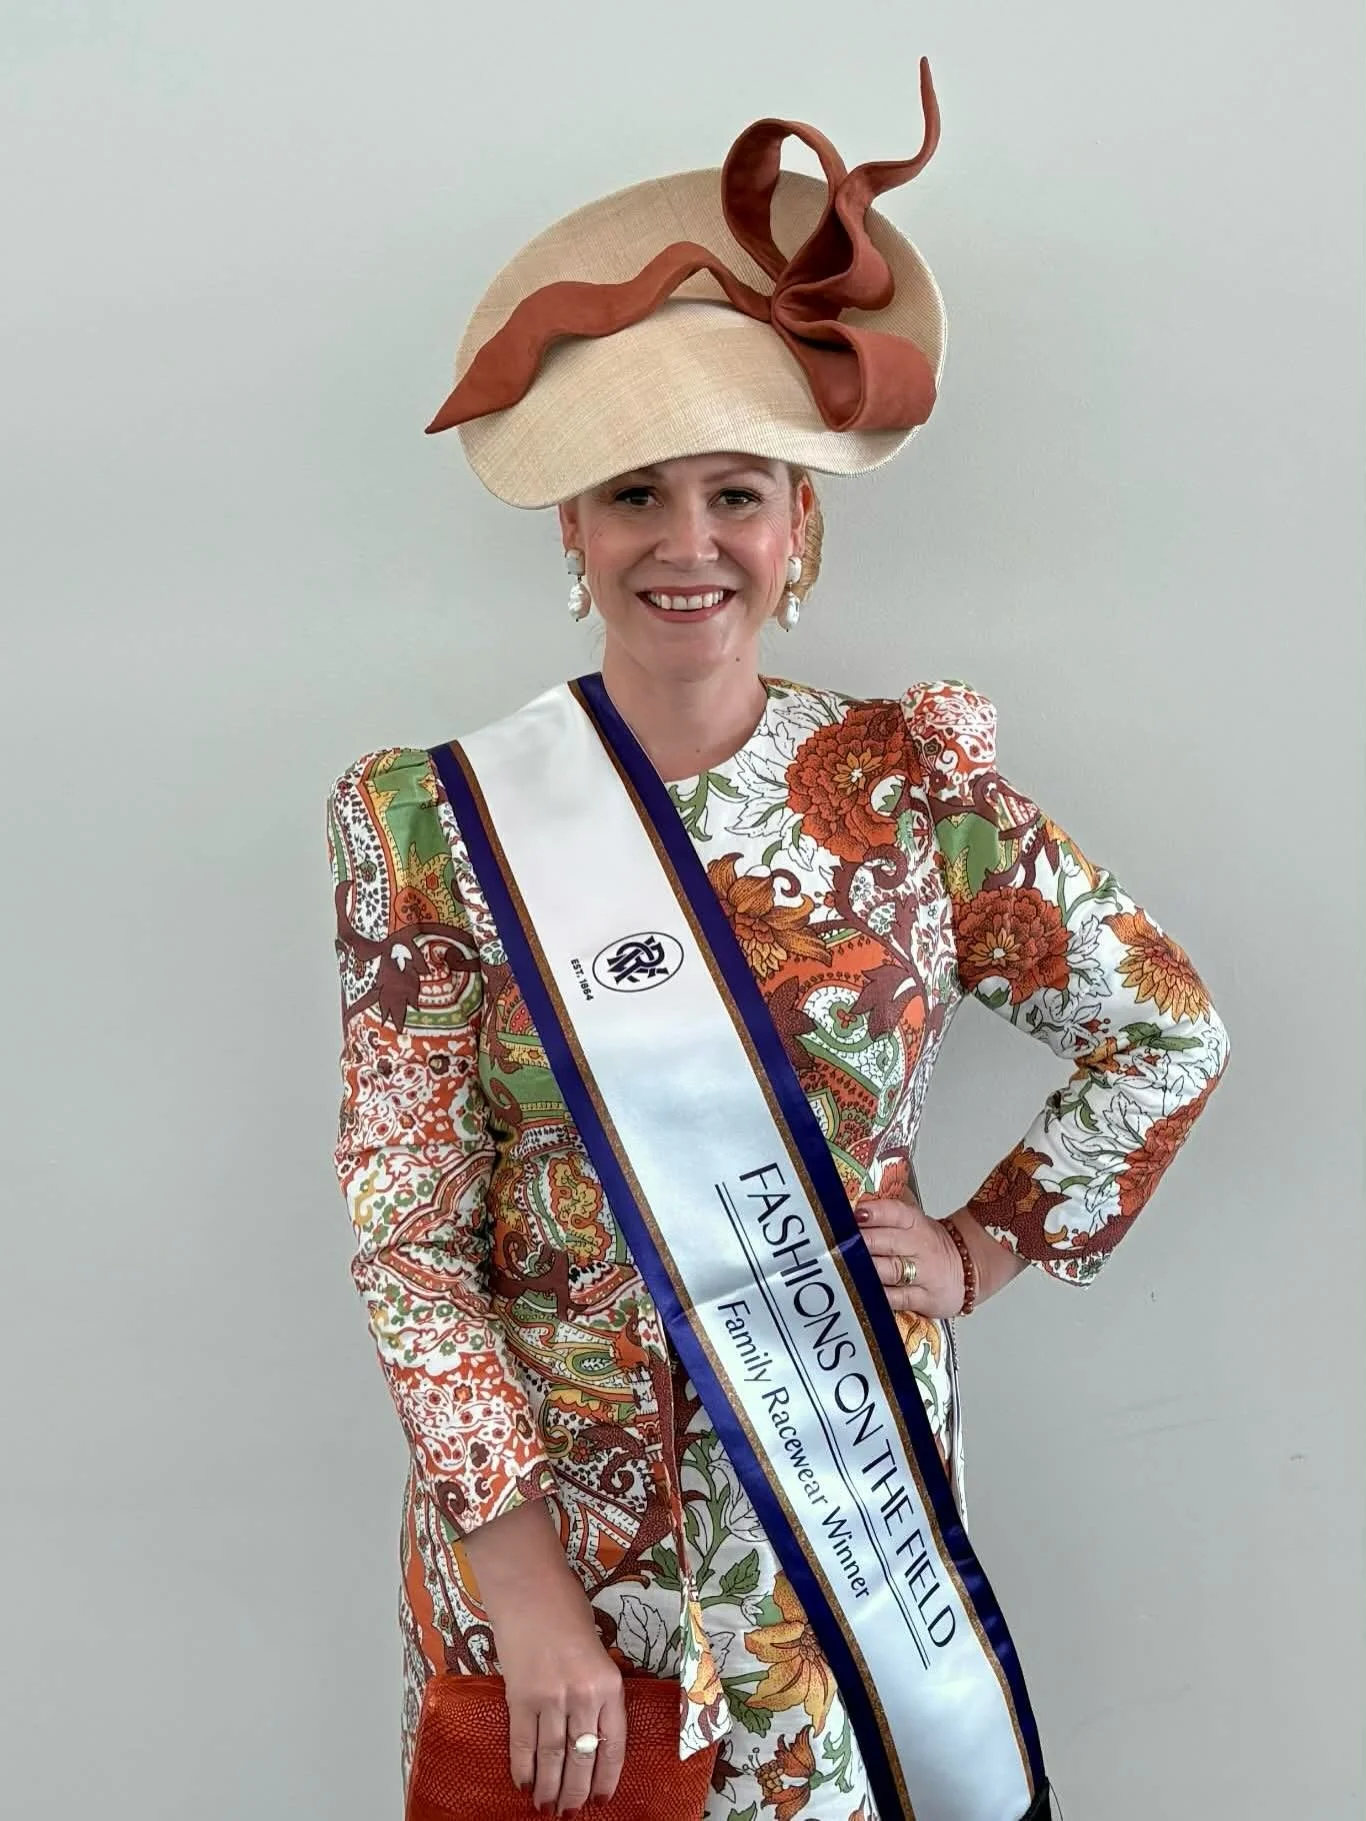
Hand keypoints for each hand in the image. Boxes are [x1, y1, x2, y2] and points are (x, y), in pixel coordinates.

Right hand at [490, 1574, 626, 1813]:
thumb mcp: (597, 1648)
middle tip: (569, 1813)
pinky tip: (523, 1784)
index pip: (613, 1744)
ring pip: (552, 1757)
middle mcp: (582, 1696)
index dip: (607, 1776)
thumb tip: (591, 1726)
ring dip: (549, 1788)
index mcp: (609, 1683)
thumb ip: (597, 1686)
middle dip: (576, 1791)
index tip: (601, 1798)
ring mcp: (549, 1698)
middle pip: (582, 1758)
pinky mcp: (519, 1696)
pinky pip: (522, 1742)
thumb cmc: (566, 1608)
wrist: (529, 1586)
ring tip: (546, 1808)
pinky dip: (522, 1767)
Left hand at [854, 1192, 965, 1319]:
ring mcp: (923, 1273)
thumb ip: (883, 1219)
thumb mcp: (913, 1224)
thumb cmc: (929, 1246)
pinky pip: (898, 1298)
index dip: (873, 1213)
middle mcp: (919, 1245)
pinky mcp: (924, 1298)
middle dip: (860, 1243)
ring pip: (889, 1270)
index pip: (894, 1212)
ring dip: (865, 1269)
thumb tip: (846, 1214)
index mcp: (915, 1222)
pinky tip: (863, 1292)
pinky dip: (879, 1296)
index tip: (853, 1215)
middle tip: (837, 1244)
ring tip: (844, 1267)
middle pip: (885, 1242)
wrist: (968, 1268)